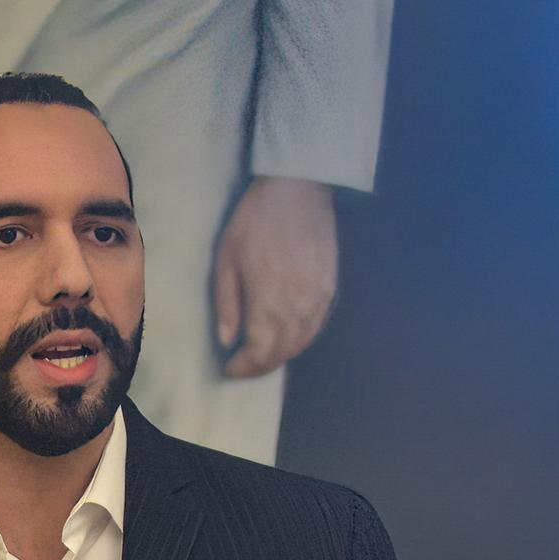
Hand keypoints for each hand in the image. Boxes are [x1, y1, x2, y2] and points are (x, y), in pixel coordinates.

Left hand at [212, 177, 337, 377]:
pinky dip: (300, 339)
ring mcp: (319, 300)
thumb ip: (227, 304)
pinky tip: (287, 336)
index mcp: (269, 304)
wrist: (298, 191)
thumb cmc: (255, 222)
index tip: (229, 368)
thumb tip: (227, 340)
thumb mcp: (227, 260)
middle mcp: (299, 309)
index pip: (259, 353)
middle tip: (244, 366)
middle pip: (282, 354)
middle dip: (261, 366)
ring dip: (281, 355)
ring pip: (302, 343)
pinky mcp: (331, 289)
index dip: (244, 368)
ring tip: (263, 354)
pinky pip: (316, 326)